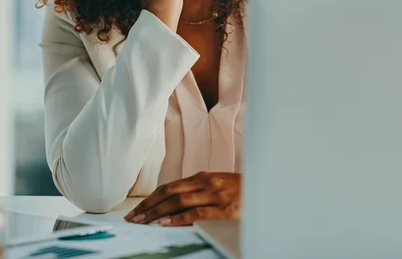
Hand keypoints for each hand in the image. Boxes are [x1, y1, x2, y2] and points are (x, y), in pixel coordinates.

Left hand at [124, 172, 240, 226]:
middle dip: (148, 206)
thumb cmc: (242, 193)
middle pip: (170, 192)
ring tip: (142, 222)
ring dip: (158, 212)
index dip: (150, 198)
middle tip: (132, 218)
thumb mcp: (219, 187)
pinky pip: (197, 213)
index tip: (136, 210)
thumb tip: (173, 204)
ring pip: (179, 201)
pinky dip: (180, 218)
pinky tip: (166, 223)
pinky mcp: (225, 210)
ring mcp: (216, 195)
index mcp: (204, 177)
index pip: (169, 186)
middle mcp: (207, 183)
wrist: (269, 190)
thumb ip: (199, 191)